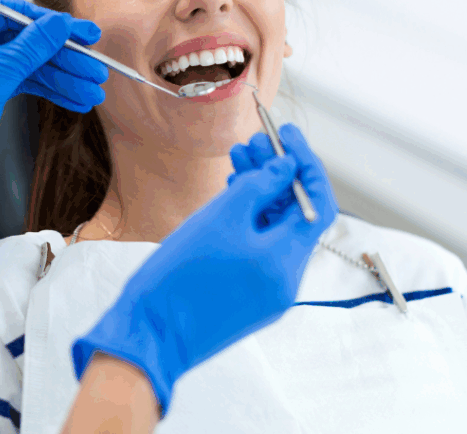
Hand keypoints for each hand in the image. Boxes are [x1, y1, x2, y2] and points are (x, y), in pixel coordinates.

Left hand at [0, 0, 107, 258]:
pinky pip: (26, 87)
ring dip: (63, 79)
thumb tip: (59, 23)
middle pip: (24, 43)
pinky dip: (52, 93)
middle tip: (96, 67)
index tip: (78, 30)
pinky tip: (77, 101)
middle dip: (62, 57)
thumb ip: (29, 48)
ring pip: (29, 68)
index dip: (45, 21)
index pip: (8, 14)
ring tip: (95, 91)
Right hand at [72, 124, 338, 414]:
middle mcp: (286, 279)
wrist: (150, 331)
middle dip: (276, 175)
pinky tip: (230, 194)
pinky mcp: (248, 297)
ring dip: (260, 194)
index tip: (288, 136)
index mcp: (286, 260)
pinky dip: (249, 220)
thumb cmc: (180, 276)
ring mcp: (268, 291)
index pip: (316, 203)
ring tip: (236, 159)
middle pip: (294, 215)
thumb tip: (286, 168)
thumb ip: (259, 186)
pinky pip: (259, 249)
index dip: (304, 164)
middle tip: (254, 142)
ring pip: (274, 231)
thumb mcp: (220, 217)